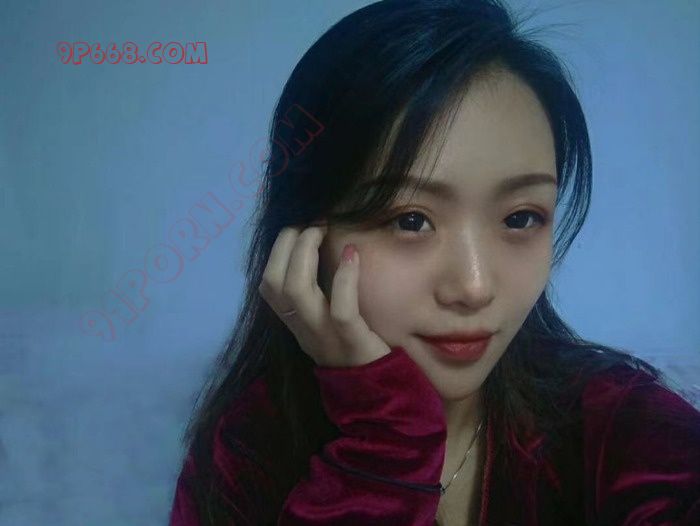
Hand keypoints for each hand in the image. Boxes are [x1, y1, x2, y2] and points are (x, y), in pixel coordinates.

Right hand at [258, 224, 391, 366]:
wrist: (379, 394)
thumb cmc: (357, 348)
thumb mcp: (328, 323)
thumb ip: (319, 296)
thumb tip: (317, 251)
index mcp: (295, 324)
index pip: (267, 286)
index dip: (277, 252)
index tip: (297, 228)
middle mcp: (303, 330)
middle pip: (275, 283)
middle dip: (288, 244)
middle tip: (312, 224)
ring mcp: (325, 337)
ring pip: (297, 292)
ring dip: (306, 252)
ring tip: (322, 231)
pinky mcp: (352, 342)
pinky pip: (340, 309)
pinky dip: (344, 277)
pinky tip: (353, 255)